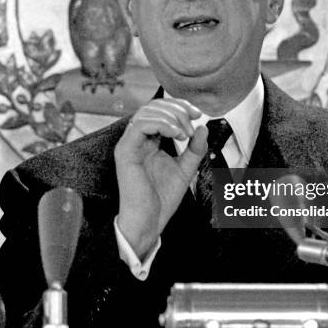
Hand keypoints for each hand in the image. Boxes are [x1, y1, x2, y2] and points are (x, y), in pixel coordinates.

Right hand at [114, 98, 207, 258]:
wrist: (149, 221)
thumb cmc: (162, 198)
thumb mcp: (186, 169)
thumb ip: (195, 149)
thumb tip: (202, 128)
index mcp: (149, 141)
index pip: (160, 110)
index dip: (180, 106)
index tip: (198, 114)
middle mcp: (137, 140)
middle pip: (153, 106)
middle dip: (177, 108)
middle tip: (193, 120)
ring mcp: (129, 144)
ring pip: (146, 112)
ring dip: (171, 116)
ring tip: (184, 133)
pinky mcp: (125, 151)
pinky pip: (140, 125)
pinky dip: (161, 124)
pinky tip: (176, 134)